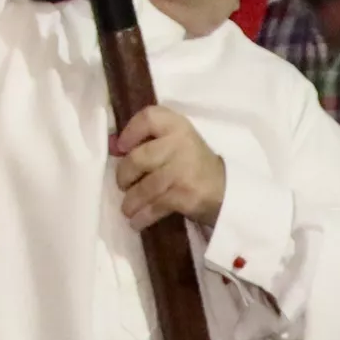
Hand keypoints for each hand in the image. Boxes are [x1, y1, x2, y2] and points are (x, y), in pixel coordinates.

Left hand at [110, 104, 226, 229]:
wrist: (227, 190)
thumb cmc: (194, 163)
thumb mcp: (176, 142)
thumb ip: (148, 140)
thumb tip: (112, 145)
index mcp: (177, 125)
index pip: (148, 117)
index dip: (130, 131)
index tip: (121, 148)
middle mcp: (180, 143)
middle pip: (138, 159)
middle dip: (124, 176)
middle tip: (123, 185)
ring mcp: (183, 170)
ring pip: (145, 187)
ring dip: (131, 201)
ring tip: (127, 209)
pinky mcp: (185, 194)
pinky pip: (155, 206)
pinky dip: (143, 216)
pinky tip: (137, 221)